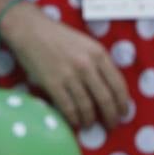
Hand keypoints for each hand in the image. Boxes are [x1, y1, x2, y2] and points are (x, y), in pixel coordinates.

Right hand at [0, 3, 130, 128]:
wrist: (30, 29)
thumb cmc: (58, 36)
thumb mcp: (86, 44)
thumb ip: (99, 62)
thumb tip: (109, 88)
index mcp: (98, 54)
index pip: (118, 85)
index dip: (123, 103)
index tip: (123, 112)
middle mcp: (86, 65)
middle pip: (105, 99)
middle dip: (111, 116)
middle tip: (111, 124)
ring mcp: (69, 75)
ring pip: (86, 106)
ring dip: (90, 119)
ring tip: (89, 124)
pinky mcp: (52, 83)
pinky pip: (68, 107)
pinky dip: (73, 118)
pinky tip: (75, 121)